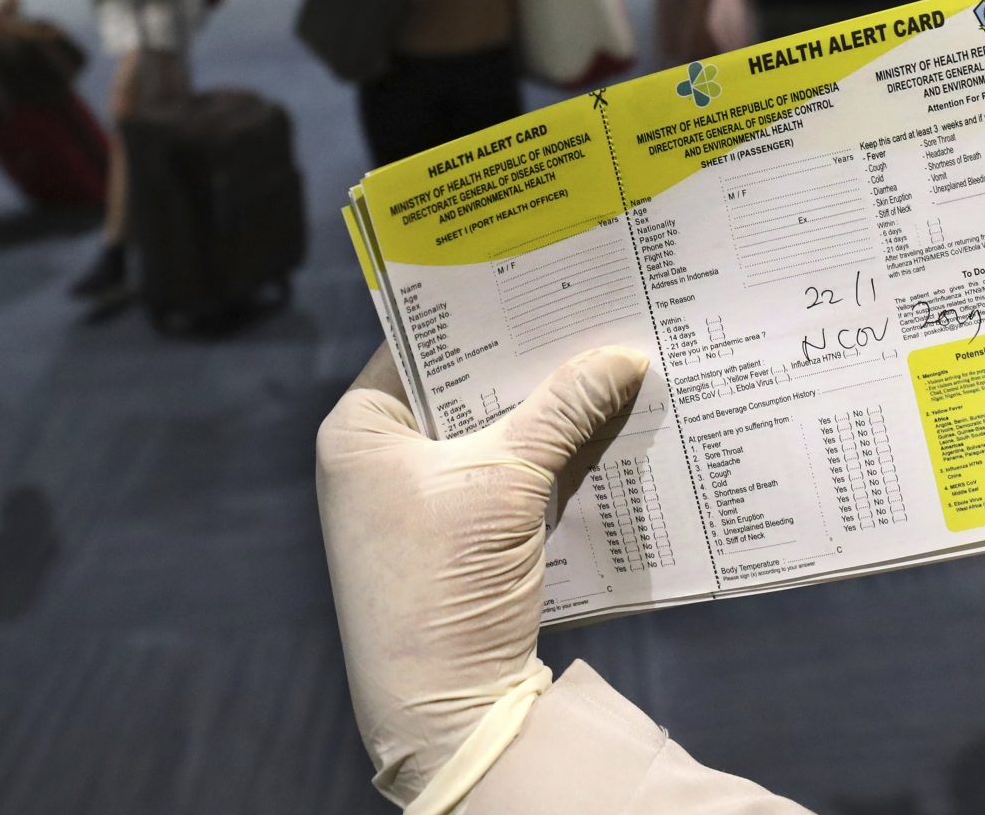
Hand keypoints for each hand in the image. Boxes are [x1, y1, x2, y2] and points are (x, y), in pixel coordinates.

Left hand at [316, 343, 649, 807]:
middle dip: (530, 361)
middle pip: (464, 387)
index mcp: (360, 428)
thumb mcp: (505, 483)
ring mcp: (416, 500)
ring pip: (493, 432)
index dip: (484, 309)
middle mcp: (378, 456)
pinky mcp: (457, 538)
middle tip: (595, 310)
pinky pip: (507, 477)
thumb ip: (562, 410)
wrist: (445, 711)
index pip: (423, 343)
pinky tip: (605, 427)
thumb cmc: (443, 584)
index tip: (546, 273)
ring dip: (547, 410)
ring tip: (612, 356)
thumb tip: (625, 356)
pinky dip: (550, 458)